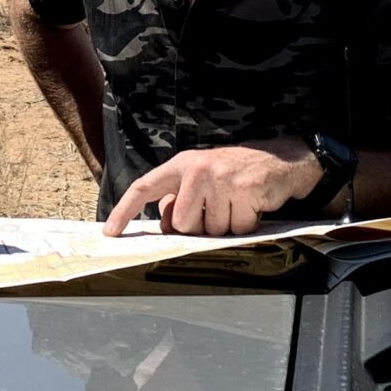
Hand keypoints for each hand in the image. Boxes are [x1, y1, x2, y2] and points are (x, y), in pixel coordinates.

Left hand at [104, 139, 321, 236]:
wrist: (280, 160)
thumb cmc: (235, 173)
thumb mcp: (202, 179)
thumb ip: (181, 199)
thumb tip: (168, 224)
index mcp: (182, 165)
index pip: (144, 187)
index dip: (124, 210)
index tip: (110, 231)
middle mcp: (198, 169)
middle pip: (184, 224)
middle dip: (202, 226)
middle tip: (219, 208)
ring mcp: (221, 179)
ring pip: (212, 230)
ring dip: (227, 225)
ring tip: (237, 204)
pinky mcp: (244, 191)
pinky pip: (238, 229)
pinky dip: (247, 224)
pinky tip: (252, 206)